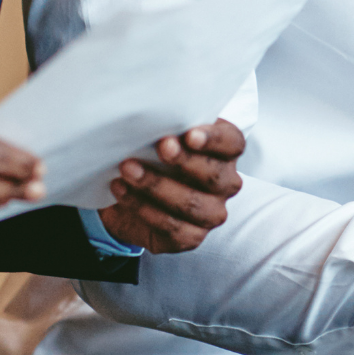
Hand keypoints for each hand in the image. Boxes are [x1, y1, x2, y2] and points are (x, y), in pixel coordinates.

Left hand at [98, 119, 245, 254]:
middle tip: (160, 147)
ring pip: (192, 203)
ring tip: (127, 169)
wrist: (128, 193)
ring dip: (157, 185)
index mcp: (225, 152)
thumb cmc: (151, 156)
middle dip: (185, 161)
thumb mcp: (159, 135)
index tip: (190, 134)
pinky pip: (171, 226)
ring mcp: (211, 213)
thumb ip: (166, 126)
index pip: (232, 142)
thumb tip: (151, 117)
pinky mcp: (190, 237)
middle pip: (215, 175)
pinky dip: (142, 207)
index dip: (214, 139)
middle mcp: (225, 184)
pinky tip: (121, 190)